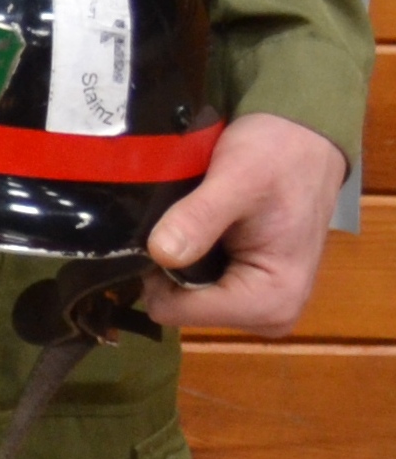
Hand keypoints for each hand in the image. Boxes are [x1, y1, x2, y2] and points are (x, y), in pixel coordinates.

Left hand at [144, 113, 349, 333]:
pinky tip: (191, 226)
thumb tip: (160, 254)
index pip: (176, 311)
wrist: (303, 141)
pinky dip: (188, 255)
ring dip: (176, 257)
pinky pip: (197, 284)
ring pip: (183, 295)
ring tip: (182, 218)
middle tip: (170, 218)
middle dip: (167, 264)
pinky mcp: (250, 289)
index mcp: (271, 302)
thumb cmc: (276, 157)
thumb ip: (200, 218)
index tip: (155, 230)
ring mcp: (259, 305)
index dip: (154, 272)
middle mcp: (269, 316)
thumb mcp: (236, 179)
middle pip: (179, 306)